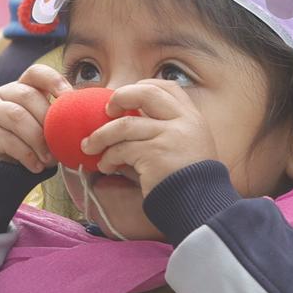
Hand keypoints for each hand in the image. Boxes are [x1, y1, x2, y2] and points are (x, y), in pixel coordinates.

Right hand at [0, 63, 68, 172]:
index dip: (54, 81)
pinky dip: (25, 154)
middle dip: (47, 120)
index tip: (69, 96)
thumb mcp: (43, 124)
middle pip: (27, 96)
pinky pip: (6, 139)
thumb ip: (57, 119)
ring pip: (16, 116)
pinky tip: (36, 166)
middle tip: (60, 141)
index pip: (37, 73)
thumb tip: (84, 125)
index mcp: (24, 86)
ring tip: (49, 159)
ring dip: (37, 139)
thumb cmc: (28, 138)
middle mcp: (4, 92)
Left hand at [85, 80, 220, 193]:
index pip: (167, 87)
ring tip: (90, 147)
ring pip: (124, 124)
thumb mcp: (191, 147)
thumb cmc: (192, 182)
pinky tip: (106, 167)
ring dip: (101, 136)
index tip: (127, 99)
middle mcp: (183, 122)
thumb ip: (170, 130)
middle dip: (120, 97)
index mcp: (193, 118)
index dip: (143, 86)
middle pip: (145, 93)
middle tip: (107, 111)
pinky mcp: (153, 154)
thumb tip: (130, 120)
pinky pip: (121, 150)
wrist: (201, 206)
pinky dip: (108, 158)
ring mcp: (169, 136)